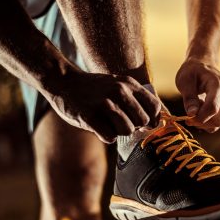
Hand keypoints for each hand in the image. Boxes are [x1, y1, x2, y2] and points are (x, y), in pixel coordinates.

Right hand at [43, 70, 160, 142]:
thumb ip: (137, 99)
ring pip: (127, 130)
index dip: (152, 120)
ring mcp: (104, 103)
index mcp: (129, 84)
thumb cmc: (96, 89)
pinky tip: (98, 126)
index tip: (144, 124)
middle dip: (134, 126)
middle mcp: (120, 91)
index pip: (155, 107)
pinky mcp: (90, 116)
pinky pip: (110, 137)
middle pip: (142, 122)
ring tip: (109, 123)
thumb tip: (156, 122)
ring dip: (119, 132)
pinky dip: (106, 136)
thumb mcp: (120, 84)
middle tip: (121, 122)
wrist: (64, 82)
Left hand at [175, 58, 219, 132]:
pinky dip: (207, 122)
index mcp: (218, 84)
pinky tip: (199, 112)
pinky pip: (217, 122)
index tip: (187, 119)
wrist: (202, 65)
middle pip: (218, 119)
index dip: (200, 118)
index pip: (213, 108)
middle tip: (188, 118)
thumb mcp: (184, 80)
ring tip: (194, 110)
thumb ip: (189, 97)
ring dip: (203, 123)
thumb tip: (192, 114)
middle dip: (202, 123)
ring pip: (218, 122)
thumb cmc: (191, 71)